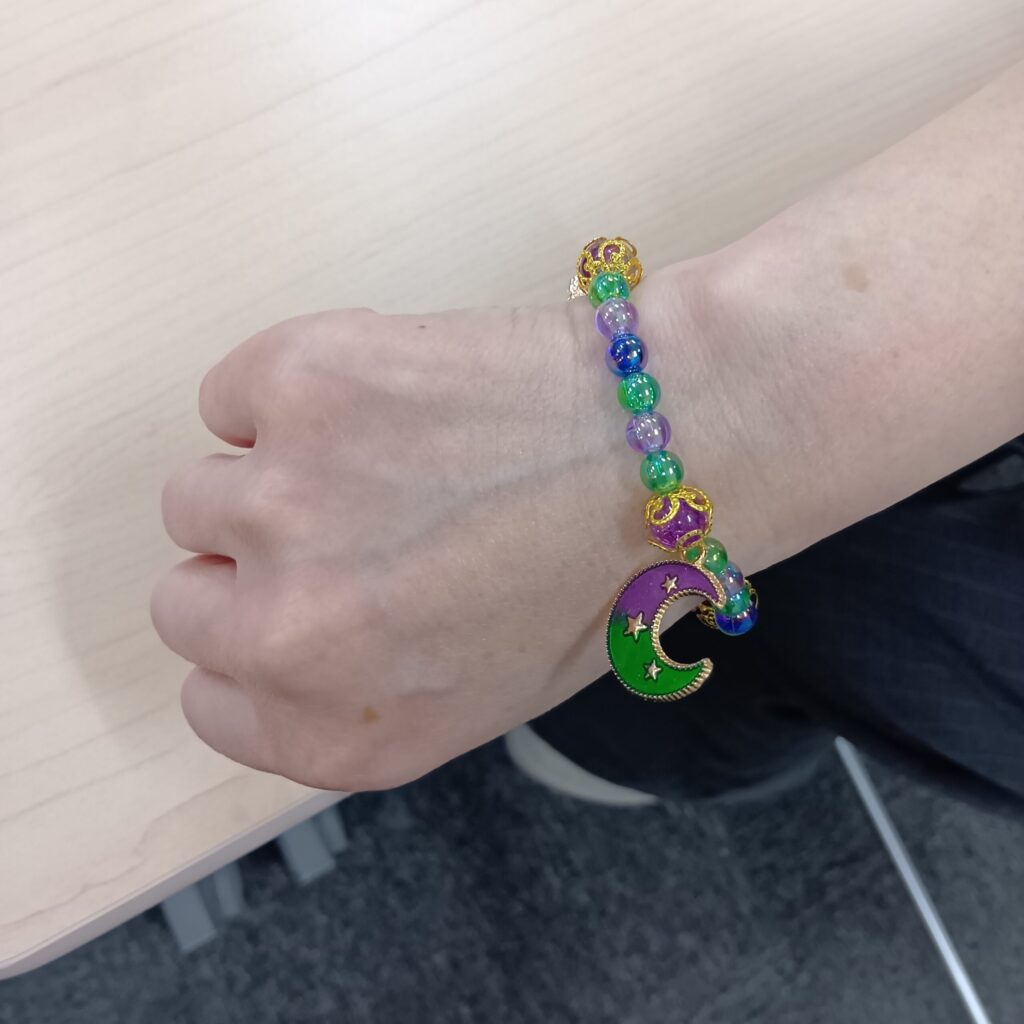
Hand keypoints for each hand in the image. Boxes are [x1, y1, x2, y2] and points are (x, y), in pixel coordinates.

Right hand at [151, 273, 726, 789]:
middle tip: (344, 524)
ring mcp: (281, 504)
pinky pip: (230, 396)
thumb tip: (266, 636)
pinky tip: (385, 397)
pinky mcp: (294, 385)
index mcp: (341, 734)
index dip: (254, 643)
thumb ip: (351, 690)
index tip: (293, 603)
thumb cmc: (597, 573)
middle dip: (250, 564)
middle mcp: (290, 639)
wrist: (669, 444)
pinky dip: (285, 394)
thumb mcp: (473, 691)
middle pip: (182, 599)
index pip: (208, 701)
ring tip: (378, 458)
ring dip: (270, 475)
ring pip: (197, 492)